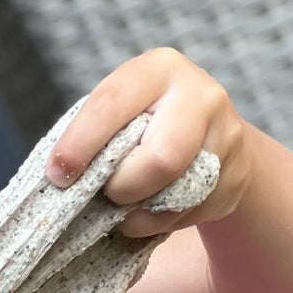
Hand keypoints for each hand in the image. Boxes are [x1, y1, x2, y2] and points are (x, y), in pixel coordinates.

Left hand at [45, 47, 252, 234]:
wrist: (213, 137)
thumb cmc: (148, 124)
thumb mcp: (124, 111)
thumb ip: (100, 135)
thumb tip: (62, 178)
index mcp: (160, 70)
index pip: (113, 104)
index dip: (81, 144)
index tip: (58, 175)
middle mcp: (200, 96)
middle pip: (161, 159)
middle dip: (123, 186)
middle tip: (108, 194)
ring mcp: (226, 137)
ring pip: (175, 196)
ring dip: (140, 213)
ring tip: (127, 206)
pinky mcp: (235, 177)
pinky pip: (188, 215)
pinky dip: (158, 222)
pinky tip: (153, 210)